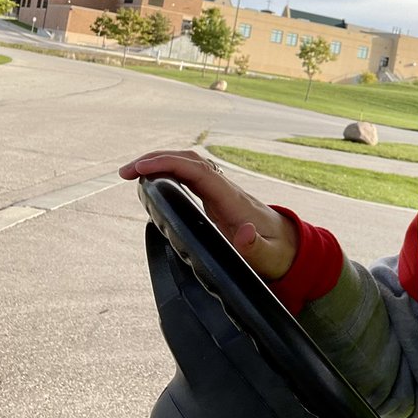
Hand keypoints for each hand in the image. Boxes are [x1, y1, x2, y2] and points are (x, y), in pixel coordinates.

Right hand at [118, 150, 297, 279]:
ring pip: (189, 166)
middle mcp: (225, 190)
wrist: (292, 248)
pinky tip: (152, 181)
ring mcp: (221, 192)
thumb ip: (255, 248)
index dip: (169, 165)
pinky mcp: (217, 199)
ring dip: (161, 163)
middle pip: (189, 161)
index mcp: (233, 200)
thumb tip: (244, 232)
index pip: (198, 171)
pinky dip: (169, 173)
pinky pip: (190, 177)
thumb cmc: (278, 254)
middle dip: (157, 159)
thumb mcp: (269, 257)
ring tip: (131, 173)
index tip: (142, 169)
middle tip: (125, 172)